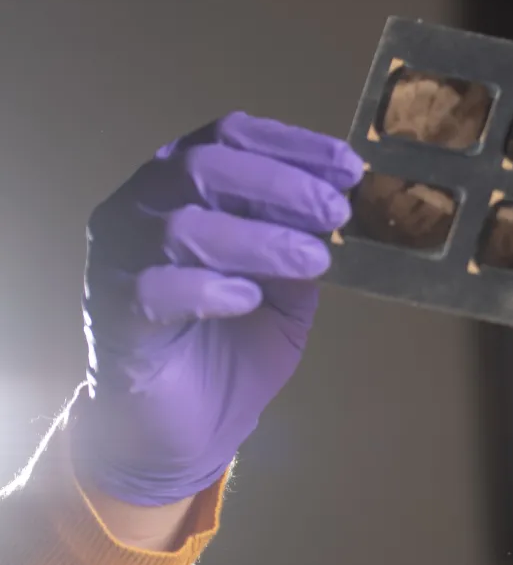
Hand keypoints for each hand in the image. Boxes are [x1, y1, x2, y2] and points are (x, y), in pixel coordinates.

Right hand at [73, 112, 361, 504]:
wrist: (184, 427)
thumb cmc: (233, 345)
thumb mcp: (287, 292)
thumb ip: (303, 248)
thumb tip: (341, 213)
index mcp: (185, 187)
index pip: (231, 137)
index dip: (293, 146)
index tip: (348, 168)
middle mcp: (143, 208)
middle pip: (205, 166)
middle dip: (281, 185)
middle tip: (337, 213)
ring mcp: (120, 259)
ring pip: (181, 224)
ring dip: (259, 239)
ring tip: (314, 262)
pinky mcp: (111, 314)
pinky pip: (152, 288)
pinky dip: (208, 289)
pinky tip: (248, 299)